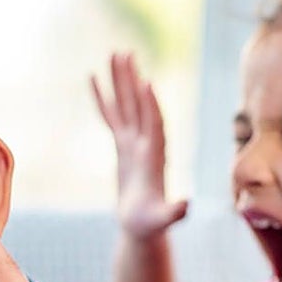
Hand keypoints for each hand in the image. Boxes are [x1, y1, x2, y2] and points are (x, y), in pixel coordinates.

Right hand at [91, 52, 187, 238]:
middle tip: (124, 53)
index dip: (151, 105)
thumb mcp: (162, 220)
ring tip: (114, 53)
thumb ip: (175, 212)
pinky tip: (94, 79)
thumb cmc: (151, 226)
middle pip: (139, 105)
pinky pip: (111, 117)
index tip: (146, 82)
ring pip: (126, 105)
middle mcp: (147, 144)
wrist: (143, 228)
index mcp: (156, 156)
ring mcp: (134, 143)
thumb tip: (187, 206)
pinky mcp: (122, 147)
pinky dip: (103, 98)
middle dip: (132, 80)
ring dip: (121, 80)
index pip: (154, 125)